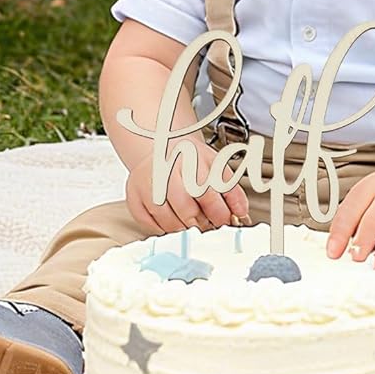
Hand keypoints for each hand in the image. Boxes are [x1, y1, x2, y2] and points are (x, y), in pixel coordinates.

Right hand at [124, 140, 249, 235]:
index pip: (206, 192)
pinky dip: (163, 228)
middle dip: (201, 223)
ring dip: (183, 228)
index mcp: (190, 158)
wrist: (160, 145)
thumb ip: (231, 189)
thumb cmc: (190, 159)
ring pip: (167, 219)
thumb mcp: (216, 165)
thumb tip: (242, 213)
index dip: (218, 213)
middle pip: (185, 209)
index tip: (225, 221)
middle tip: (208, 226)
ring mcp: (146, 182)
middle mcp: (165, 169)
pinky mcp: (133, 195)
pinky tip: (173, 221)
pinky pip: (149, 222)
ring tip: (192, 224)